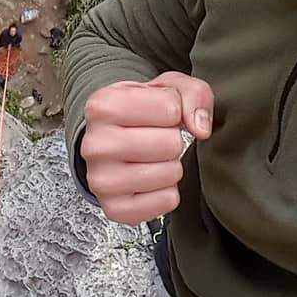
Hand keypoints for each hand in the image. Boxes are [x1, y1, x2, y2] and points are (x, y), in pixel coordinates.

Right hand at [80, 71, 213, 225]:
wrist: (112, 138)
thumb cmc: (142, 110)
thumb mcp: (167, 88)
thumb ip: (193, 94)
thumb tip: (201, 129)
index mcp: (103, 106)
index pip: (171, 109)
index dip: (174, 111)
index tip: (157, 114)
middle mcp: (95, 144)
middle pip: (171, 144)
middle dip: (172, 139)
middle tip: (155, 137)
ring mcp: (102, 180)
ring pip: (171, 173)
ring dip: (170, 164)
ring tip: (152, 156)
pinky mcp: (114, 208)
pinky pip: (167, 201)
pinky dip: (167, 190)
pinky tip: (150, 178)